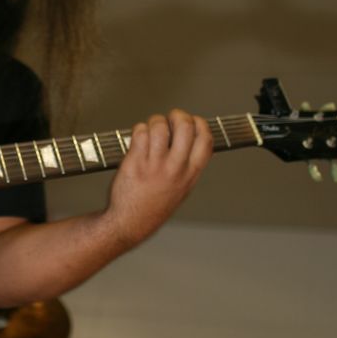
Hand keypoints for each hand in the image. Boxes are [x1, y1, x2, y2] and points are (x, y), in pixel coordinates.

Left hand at [103, 109, 211, 246]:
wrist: (130, 222)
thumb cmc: (154, 206)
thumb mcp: (183, 188)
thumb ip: (189, 165)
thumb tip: (192, 140)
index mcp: (190, 174)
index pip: (206, 139)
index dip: (200, 123)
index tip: (192, 121)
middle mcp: (175, 168)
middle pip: (185, 126)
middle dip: (177, 115)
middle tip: (168, 120)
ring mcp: (155, 165)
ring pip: (159, 126)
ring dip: (154, 121)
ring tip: (150, 130)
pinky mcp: (135, 162)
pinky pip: (140, 133)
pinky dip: (138, 130)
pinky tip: (137, 139)